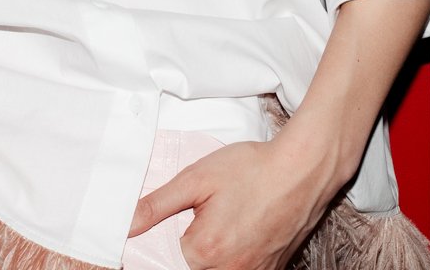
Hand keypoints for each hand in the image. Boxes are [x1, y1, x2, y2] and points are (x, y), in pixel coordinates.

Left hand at [127, 135, 339, 269]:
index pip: (162, 261)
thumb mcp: (197, 178)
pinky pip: (240, 269)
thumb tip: (126, 226)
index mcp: (204, 252)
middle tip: (205, 217)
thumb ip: (157, 206)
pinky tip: (240, 231)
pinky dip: (232, 256)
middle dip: (187, 246)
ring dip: (210, 253)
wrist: (303, 169)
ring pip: (215, 269)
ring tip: (224, 222)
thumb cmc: (253, 169)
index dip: (158, 244)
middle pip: (190, 267)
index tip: (177, 222)